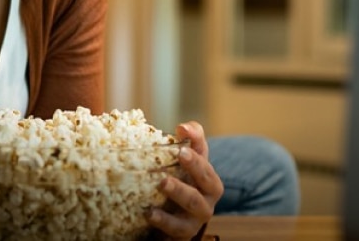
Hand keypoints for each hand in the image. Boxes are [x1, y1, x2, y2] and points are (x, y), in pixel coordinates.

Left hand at [149, 121, 223, 239]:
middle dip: (194, 166)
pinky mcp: (184, 233)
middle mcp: (208, 195)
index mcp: (207, 175)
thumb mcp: (181, 165)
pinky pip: (177, 228)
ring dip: (179, 192)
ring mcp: (198, 216)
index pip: (204, 153)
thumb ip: (186, 141)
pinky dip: (164, 221)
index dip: (196, 140)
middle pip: (206, 179)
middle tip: (179, 154)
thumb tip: (183, 127)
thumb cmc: (179, 186)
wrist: (173, 223)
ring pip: (194, 203)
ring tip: (162, 183)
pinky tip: (150, 213)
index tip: (181, 130)